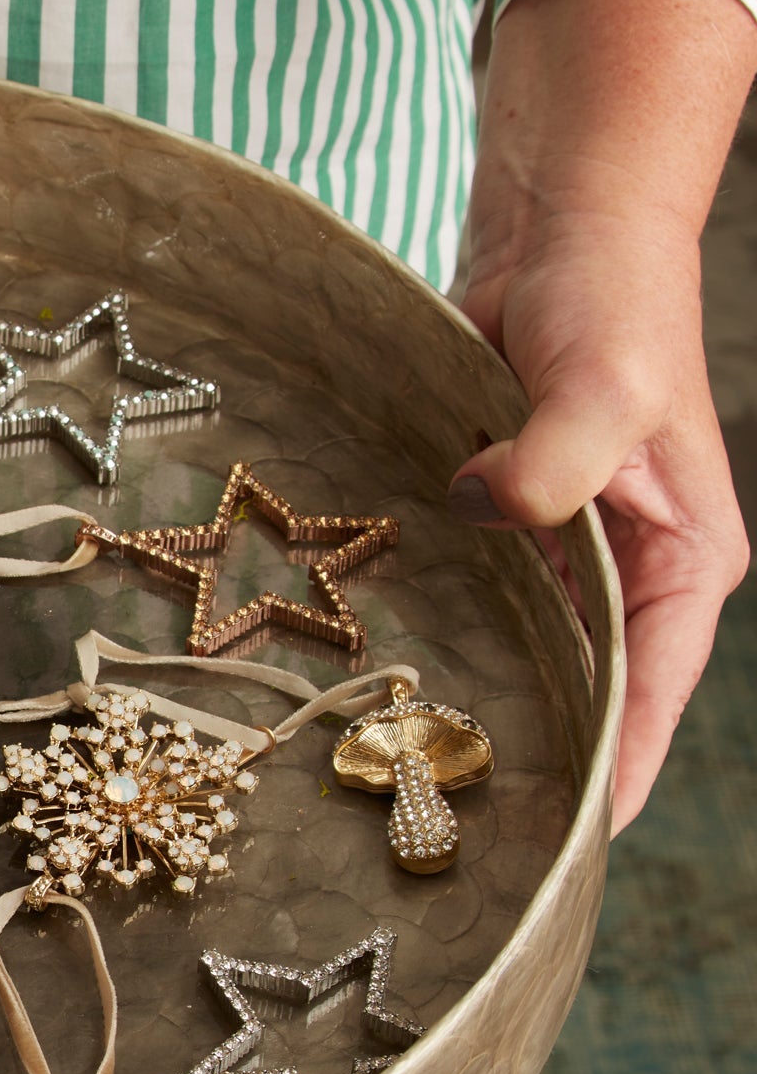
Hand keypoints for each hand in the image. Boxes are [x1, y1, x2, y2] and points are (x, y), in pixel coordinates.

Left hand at [447, 0, 755, 832]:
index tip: (567, 845)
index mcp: (685, 559)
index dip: (614, 767)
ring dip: (485, 701)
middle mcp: (631, 565)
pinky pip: (480, 597)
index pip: (652, 690)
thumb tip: (496, 510)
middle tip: (463, 835)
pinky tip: (388, 683)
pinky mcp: (506, 514)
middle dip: (537, 752)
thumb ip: (555, 463)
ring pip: (530, 649)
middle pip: (589, 686)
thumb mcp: (602, 385)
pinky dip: (446, 637)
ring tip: (414, 782)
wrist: (560, 228)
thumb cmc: (611, 301)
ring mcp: (566, 544)